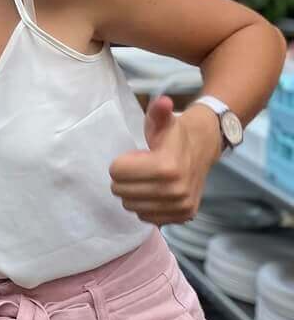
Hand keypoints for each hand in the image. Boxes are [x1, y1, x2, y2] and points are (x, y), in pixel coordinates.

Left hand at [109, 96, 221, 224]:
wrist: (204, 148)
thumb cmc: (175, 134)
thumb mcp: (163, 120)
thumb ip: (158, 111)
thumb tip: (163, 102)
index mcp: (167, 167)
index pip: (116, 173)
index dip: (120, 162)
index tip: (136, 156)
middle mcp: (175, 190)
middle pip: (121, 191)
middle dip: (124, 178)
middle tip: (140, 168)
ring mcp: (180, 206)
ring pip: (130, 206)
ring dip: (133, 193)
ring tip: (147, 179)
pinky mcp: (183, 217)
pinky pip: (146, 218)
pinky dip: (145, 206)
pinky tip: (154, 192)